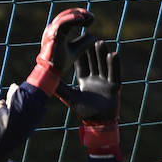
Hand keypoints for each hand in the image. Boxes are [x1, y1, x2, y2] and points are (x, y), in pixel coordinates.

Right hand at [27, 7, 94, 94]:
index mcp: (57, 31)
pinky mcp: (52, 34)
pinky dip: (72, 19)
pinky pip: (62, 22)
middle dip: (80, 13)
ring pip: (64, 16)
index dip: (80, 16)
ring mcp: (51, 31)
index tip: (92, 19)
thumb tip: (94, 36)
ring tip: (88, 17)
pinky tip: (82, 19)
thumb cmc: (61, 63)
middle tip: (91, 16)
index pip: (69, 18)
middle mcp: (53, 29)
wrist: (51, 71)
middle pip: (67, 14)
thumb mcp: (76, 50)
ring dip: (77, 14)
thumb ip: (83, 43)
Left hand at [55, 40, 121, 157]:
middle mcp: (95, 79)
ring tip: (100, 42)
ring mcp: (105, 82)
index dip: (81, 53)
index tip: (78, 41)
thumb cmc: (84, 112)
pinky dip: (114, 64)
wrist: (98, 124)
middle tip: (91, 37)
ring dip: (102, 54)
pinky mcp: (114, 87)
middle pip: (94, 61)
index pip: (83, 64)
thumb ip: (60, 89)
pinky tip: (113, 54)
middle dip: (93, 50)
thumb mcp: (70, 98)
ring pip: (104, 65)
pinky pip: (115, 73)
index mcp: (84, 81)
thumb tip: (46, 81)